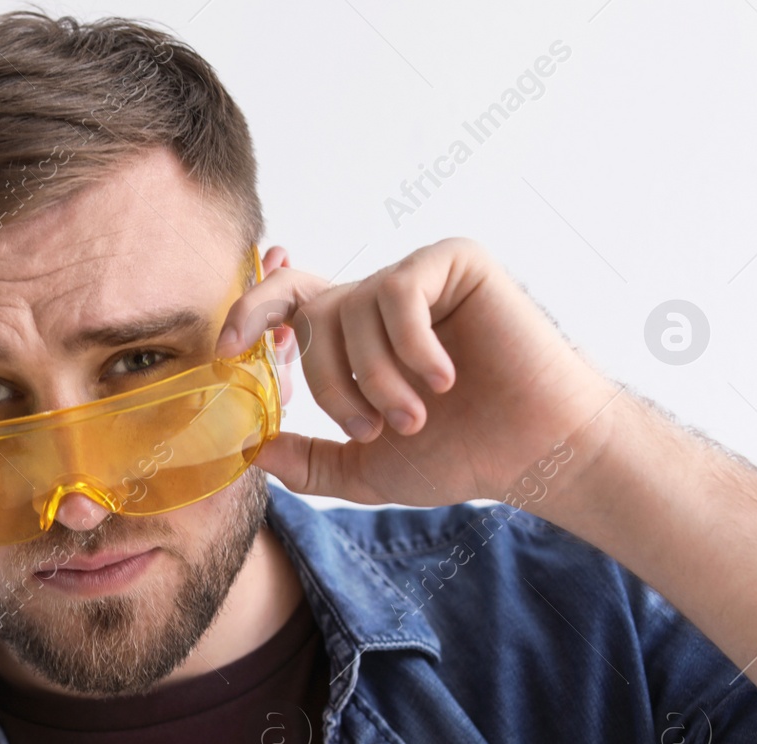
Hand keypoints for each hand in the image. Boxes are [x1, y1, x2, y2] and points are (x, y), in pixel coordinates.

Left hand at [217, 237, 622, 507]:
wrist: (532, 451)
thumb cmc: (459, 454)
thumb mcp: (364, 470)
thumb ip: (306, 460)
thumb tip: (248, 447)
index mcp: (355, 337)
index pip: (285, 302)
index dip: (249, 312)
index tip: (224, 348)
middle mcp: (379, 300)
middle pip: (311, 314)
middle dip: (329, 382)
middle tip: (372, 428)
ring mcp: (417, 276)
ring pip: (353, 309)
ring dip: (378, 378)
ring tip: (419, 414)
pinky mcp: (455, 261)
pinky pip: (398, 292)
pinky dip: (412, 346)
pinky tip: (444, 378)